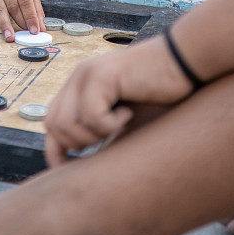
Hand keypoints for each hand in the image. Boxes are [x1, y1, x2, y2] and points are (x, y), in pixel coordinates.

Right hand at [0, 0, 44, 40]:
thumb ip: (36, 8)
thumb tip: (41, 27)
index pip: (25, 1)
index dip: (30, 17)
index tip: (35, 30)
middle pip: (13, 7)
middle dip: (21, 22)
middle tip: (27, 34)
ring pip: (0, 11)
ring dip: (6, 26)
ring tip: (11, 37)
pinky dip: (1, 22)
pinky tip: (6, 29)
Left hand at [44, 34, 192, 166]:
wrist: (183, 62)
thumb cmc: (159, 93)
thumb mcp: (123, 117)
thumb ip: (100, 130)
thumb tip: (84, 172)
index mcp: (79, 84)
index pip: (51, 120)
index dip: (55, 149)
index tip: (67, 169)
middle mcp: (78, 76)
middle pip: (54, 124)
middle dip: (78, 143)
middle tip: (108, 136)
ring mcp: (87, 73)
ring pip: (69, 123)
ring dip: (95, 134)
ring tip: (120, 122)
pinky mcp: (101, 74)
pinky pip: (92, 116)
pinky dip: (111, 123)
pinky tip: (128, 112)